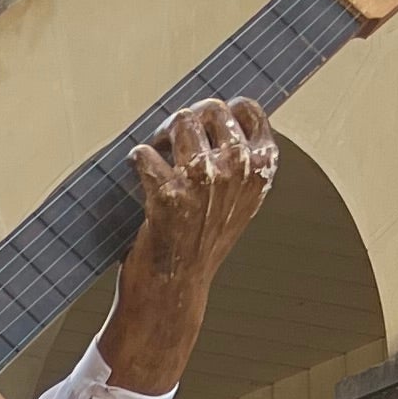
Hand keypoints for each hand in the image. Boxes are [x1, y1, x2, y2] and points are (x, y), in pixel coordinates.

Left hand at [99, 99, 277, 395]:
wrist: (174, 289)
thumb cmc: (201, 243)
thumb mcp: (237, 200)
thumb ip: (241, 160)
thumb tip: (223, 113)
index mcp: (261, 169)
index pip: (249, 110)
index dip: (220, 111)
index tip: (202, 126)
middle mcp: (238, 170)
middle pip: (209, 109)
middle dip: (185, 121)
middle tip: (170, 142)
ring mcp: (204, 181)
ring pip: (179, 121)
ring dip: (160, 135)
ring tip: (155, 155)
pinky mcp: (168, 194)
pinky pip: (145, 153)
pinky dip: (136, 160)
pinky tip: (137, 175)